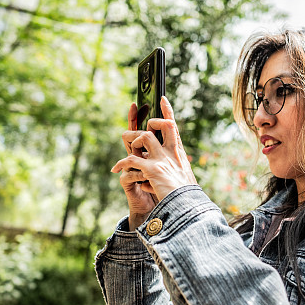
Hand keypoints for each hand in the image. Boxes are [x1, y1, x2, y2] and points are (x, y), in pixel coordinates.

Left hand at [112, 97, 196, 214]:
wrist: (188, 207)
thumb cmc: (185, 196)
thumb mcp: (181, 180)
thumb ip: (168, 173)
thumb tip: (152, 177)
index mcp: (178, 154)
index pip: (174, 126)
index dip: (167, 111)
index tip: (162, 98)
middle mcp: (172, 153)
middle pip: (160, 125)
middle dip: (147, 123)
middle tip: (137, 131)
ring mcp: (162, 159)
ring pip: (144, 137)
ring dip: (132, 139)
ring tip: (124, 144)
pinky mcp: (152, 169)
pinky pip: (131, 160)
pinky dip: (121, 163)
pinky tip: (115, 169)